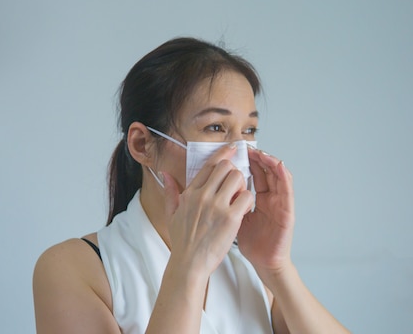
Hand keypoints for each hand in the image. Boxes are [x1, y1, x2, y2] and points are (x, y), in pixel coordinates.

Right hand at [162, 143, 254, 277]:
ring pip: (237, 178)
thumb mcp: (172, 214)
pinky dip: (248, 201)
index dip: (223, 154)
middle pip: (225, 167)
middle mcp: (203, 196)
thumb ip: (171, 192)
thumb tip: (165, 174)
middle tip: (235, 184)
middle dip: (234, 172)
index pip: (209, 165)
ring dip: (242, 185)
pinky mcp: (230, 219)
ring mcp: (217, 206)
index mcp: (190, 193)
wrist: (189, 264)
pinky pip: (246, 197)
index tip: (232, 148)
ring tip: (238, 198)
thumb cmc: (182, 241)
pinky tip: (243, 211)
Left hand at [237, 148, 294, 278]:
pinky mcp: (287, 211)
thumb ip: (227, 202)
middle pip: (265, 170)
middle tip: (248, 146)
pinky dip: (284, 176)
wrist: (264, 262)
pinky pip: (288, 190)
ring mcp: (280, 203)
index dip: (246, 160)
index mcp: (258, 198)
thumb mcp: (234, 218)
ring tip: (261, 152)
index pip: (253, 173)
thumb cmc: (252, 243)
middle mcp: (271, 198)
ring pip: (278, 175)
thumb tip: (210, 188)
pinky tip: (279, 166)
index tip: (235, 149)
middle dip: (258, 157)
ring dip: (271, 162)